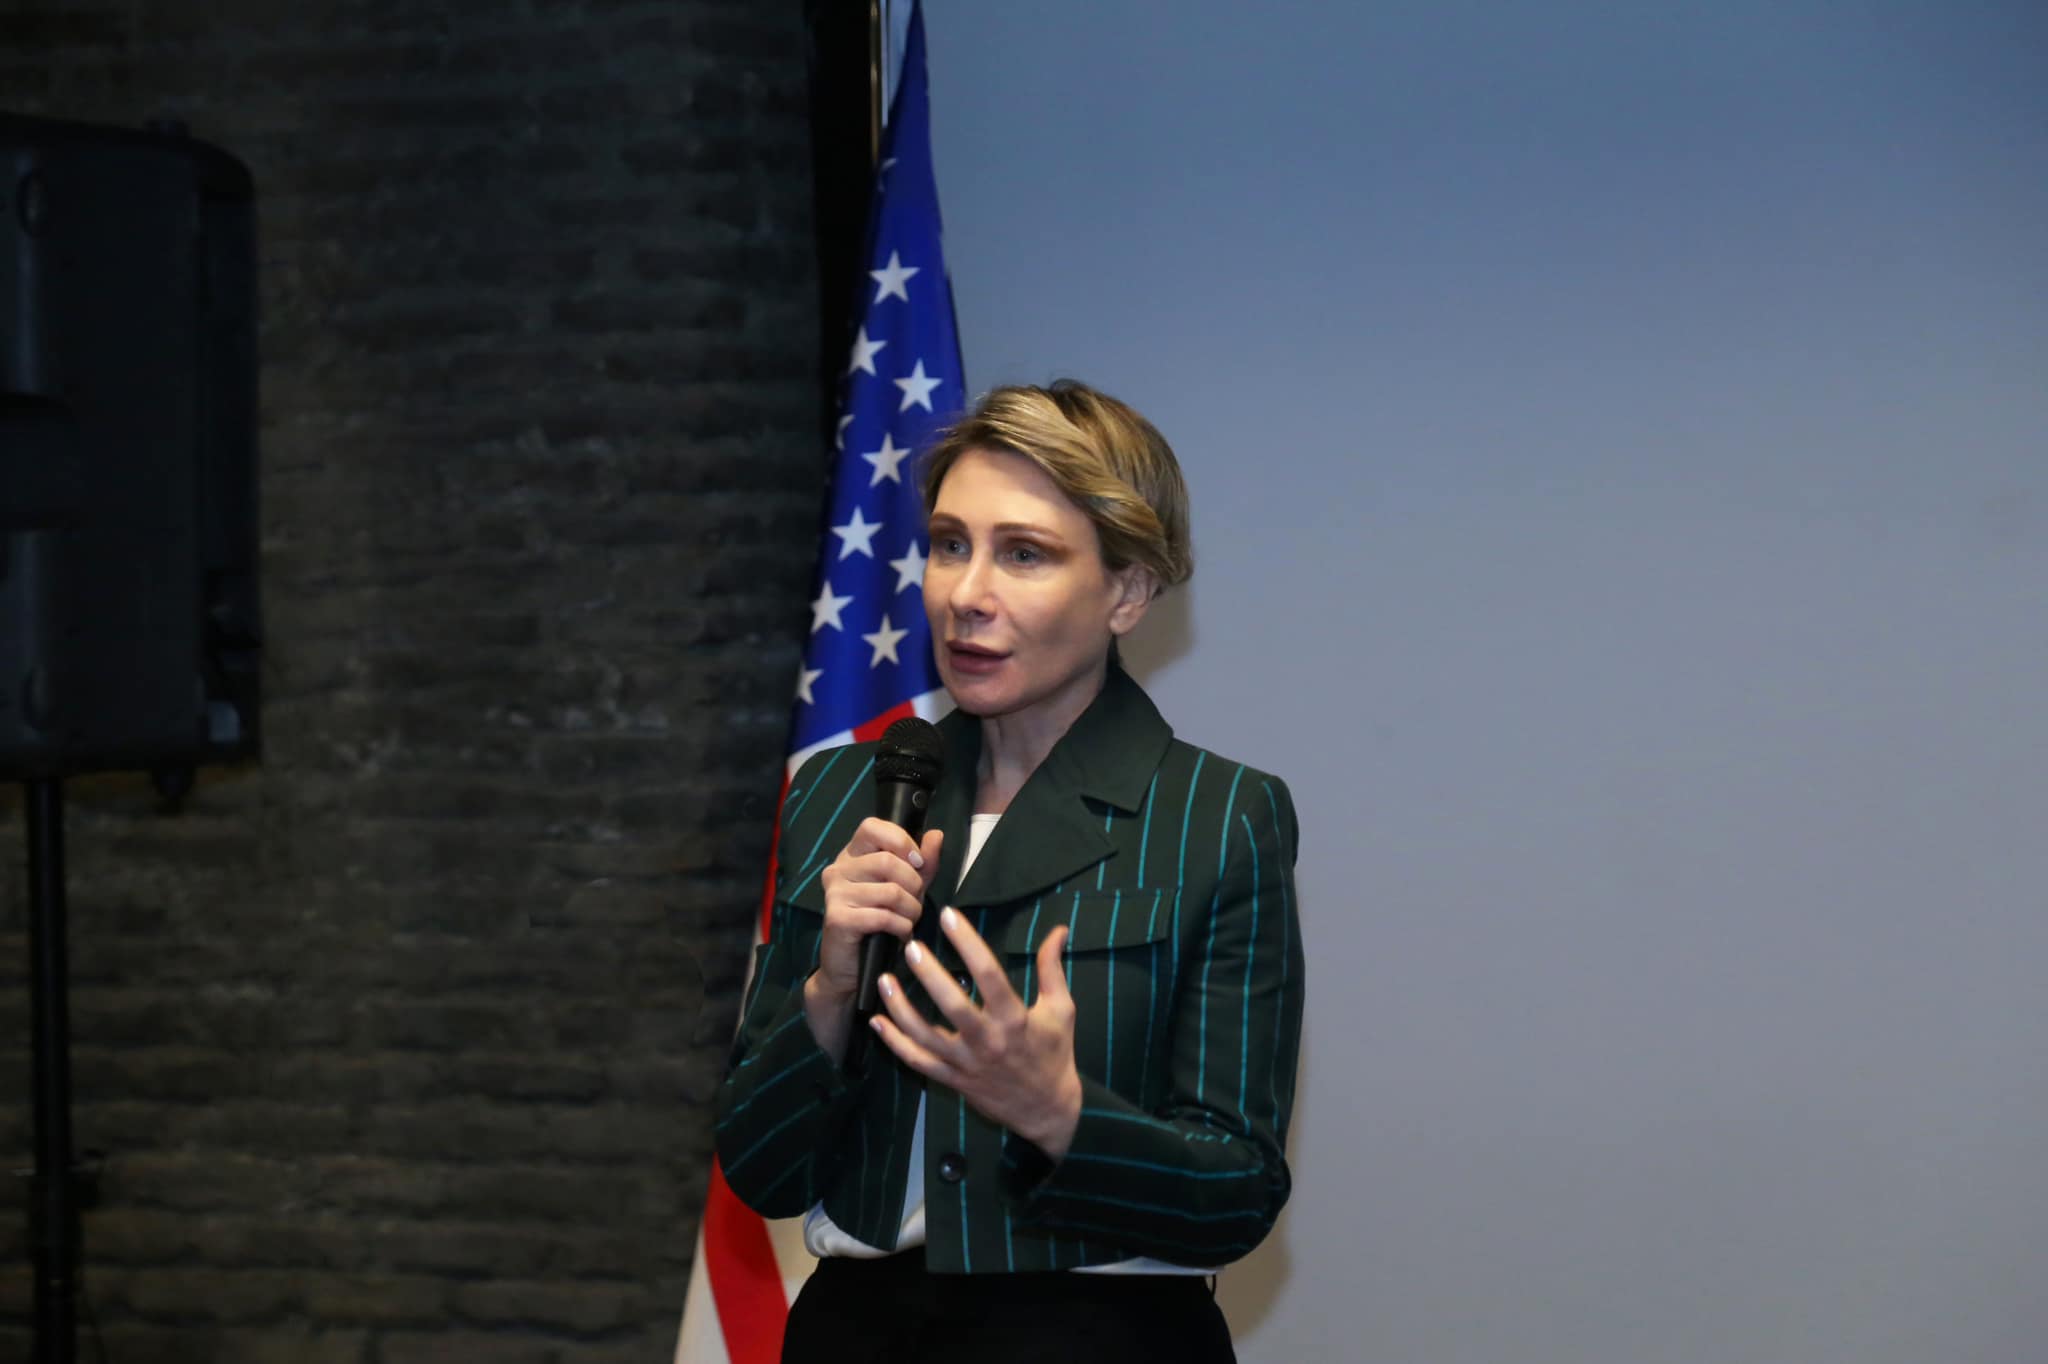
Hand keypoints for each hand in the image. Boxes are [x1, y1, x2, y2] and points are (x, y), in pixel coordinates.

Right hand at [804, 819, 942, 1059]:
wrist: (852, 968)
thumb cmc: (881, 923)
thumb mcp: (909, 888)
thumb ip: (923, 862)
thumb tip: (936, 834)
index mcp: (852, 855)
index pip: (872, 826)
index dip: (901, 841)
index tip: (918, 863)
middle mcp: (838, 869)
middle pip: (887, 861)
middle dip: (914, 884)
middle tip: (915, 903)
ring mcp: (834, 893)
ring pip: (890, 891)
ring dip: (911, 909)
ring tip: (909, 921)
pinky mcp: (837, 918)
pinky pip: (882, 916)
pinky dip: (901, 926)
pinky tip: (900, 933)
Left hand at [872, 907, 1082, 1160]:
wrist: (1048, 1111)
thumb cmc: (1054, 1054)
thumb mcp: (1061, 1009)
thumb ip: (1052, 968)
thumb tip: (1058, 929)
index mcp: (1015, 1020)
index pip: (990, 975)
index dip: (969, 943)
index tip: (950, 916)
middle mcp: (988, 1042)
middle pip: (953, 1006)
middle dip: (930, 975)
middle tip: (911, 947)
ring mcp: (967, 1064)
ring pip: (926, 1037)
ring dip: (901, 1009)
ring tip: (884, 980)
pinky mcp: (953, 1080)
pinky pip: (918, 1062)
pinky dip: (895, 1043)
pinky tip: (878, 1022)